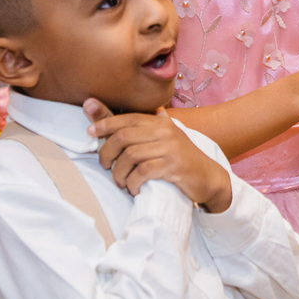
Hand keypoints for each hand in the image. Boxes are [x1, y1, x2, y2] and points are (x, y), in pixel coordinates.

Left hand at [83, 101, 232, 212]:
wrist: (209, 178)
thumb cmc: (182, 159)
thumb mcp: (164, 140)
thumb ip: (146, 129)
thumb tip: (138, 109)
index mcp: (160, 123)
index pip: (127, 118)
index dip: (105, 123)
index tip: (90, 132)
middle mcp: (165, 132)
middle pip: (123, 136)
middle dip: (106, 152)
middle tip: (105, 165)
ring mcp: (170, 148)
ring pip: (130, 156)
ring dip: (118, 172)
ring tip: (119, 181)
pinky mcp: (173, 166)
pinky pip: (142, 172)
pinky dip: (132, 182)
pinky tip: (133, 188)